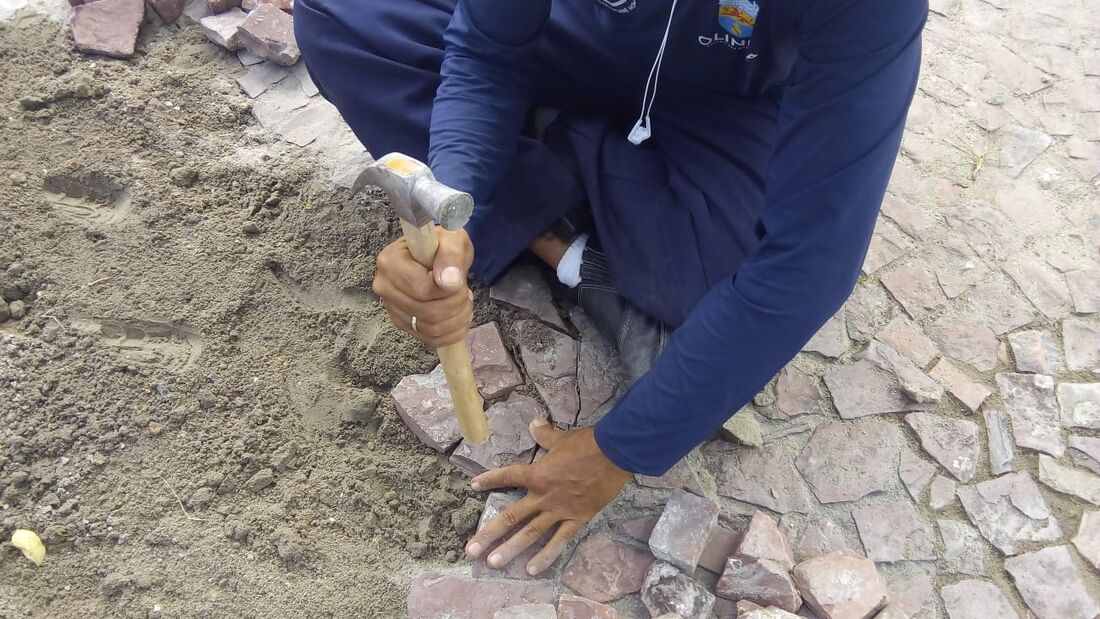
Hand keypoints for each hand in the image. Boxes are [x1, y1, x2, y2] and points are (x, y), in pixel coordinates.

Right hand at [372, 227, 474, 347]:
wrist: (438, 254)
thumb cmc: (442, 243)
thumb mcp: (452, 239)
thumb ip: (450, 256)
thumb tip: (449, 281)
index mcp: (390, 262)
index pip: (422, 289)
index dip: (448, 291)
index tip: (459, 282)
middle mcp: (384, 286)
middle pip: (427, 312)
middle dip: (456, 305)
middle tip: (465, 293)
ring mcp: (392, 307)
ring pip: (430, 328)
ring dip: (457, 320)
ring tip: (464, 303)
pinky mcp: (402, 323)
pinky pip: (429, 339)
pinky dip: (451, 333)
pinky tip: (459, 317)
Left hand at [465, 420, 631, 575]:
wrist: (613, 454)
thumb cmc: (587, 445)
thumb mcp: (562, 438)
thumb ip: (545, 434)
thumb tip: (533, 423)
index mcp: (537, 474)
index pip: (508, 477)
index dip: (490, 480)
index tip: (474, 486)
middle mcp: (543, 496)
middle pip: (511, 516)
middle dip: (489, 534)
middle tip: (471, 551)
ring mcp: (559, 510)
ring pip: (530, 533)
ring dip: (511, 549)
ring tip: (493, 563)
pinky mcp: (577, 519)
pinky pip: (559, 541)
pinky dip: (545, 555)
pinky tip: (532, 570)